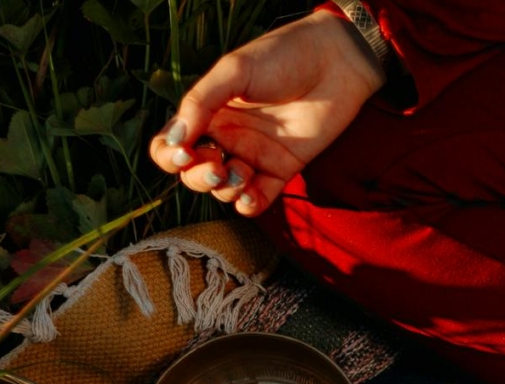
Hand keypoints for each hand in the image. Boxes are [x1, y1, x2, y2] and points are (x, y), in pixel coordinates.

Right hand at [147, 10, 386, 216]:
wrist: (335, 62)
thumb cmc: (282, 57)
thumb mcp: (234, 71)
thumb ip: (201, 102)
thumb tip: (175, 139)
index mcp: (207, 112)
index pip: (172, 144)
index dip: (169, 156)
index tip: (183, 152)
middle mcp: (227, 136)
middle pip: (194, 173)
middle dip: (198, 178)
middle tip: (216, 166)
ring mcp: (254, 155)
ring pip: (224, 190)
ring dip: (224, 190)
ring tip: (239, 174)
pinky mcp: (282, 169)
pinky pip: (258, 199)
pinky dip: (248, 205)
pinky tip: (249, 197)